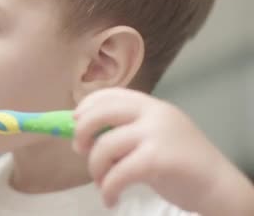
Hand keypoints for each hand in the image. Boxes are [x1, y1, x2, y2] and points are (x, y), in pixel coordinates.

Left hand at [73, 88, 253, 214]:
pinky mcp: (159, 158)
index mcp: (151, 105)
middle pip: (102, 112)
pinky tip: (110, 198)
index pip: (111, 94)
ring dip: (95, 168)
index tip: (74, 120)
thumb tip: (82, 136)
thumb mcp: (152, 138)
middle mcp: (154, 113)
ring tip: (102, 183)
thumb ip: (124, 132)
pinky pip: (118, 172)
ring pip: (105, 145)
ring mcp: (157, 134)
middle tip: (79, 150)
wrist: (218, 186)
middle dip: (82, 130)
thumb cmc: (180, 164)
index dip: (87, 105)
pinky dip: (108, 188)